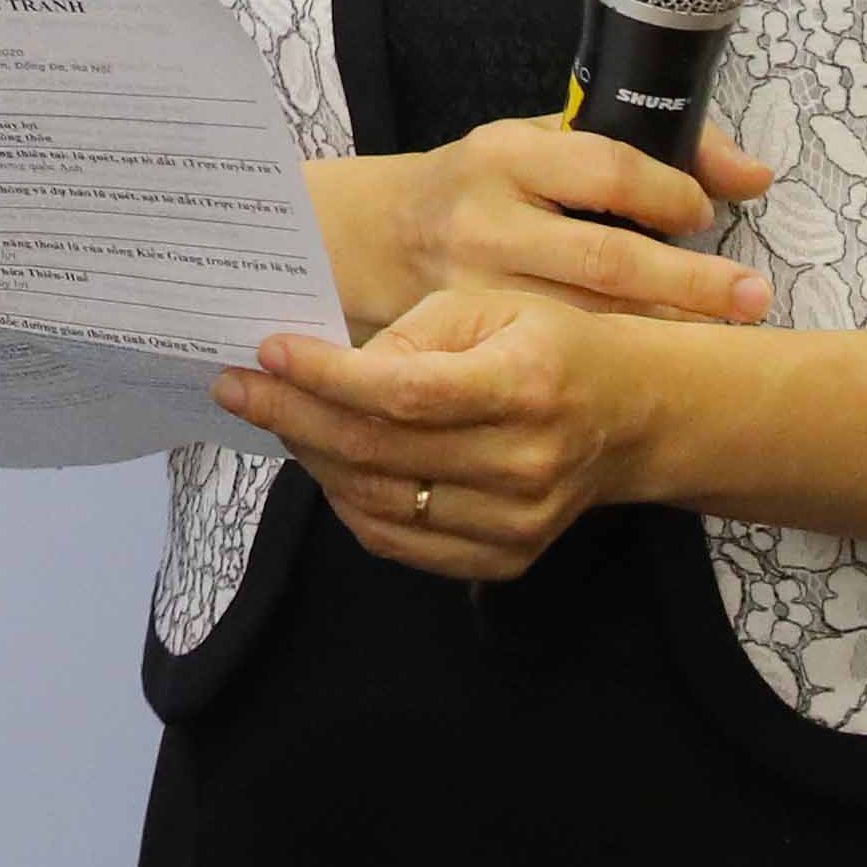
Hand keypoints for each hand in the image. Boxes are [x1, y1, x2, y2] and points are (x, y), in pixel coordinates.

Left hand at [219, 287, 695, 579]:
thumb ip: (412, 336)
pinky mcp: (506, 558)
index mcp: (524, 386)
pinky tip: (322, 461)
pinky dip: (348, 503)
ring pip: (378, 502)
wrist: (631, 418)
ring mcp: (517, 523)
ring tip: (273, 416)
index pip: (403, 393)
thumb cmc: (548, 344)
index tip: (266, 350)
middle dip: (291, 414)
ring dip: (310, 457)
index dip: (325, 376)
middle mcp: (524, 464)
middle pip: (379, 452)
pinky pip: (400, 543)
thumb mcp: (489, 307)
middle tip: (235, 386)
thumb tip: (328, 367)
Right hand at [317, 114, 774, 338]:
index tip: (703, 214)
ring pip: (589, 322)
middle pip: (608, 260)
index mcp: (506, 155)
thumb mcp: (543, 146)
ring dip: (666, 331)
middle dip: (694, 284)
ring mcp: (474, 289)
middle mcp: (486, 220)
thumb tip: (754, 175)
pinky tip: (657, 365)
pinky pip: (556, 357)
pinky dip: (616, 362)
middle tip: (753, 296)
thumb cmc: (481, 187)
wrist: (376, 237)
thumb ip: (642, 152)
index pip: (607, 169)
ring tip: (726, 335)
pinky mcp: (469, 342)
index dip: (671, 195)